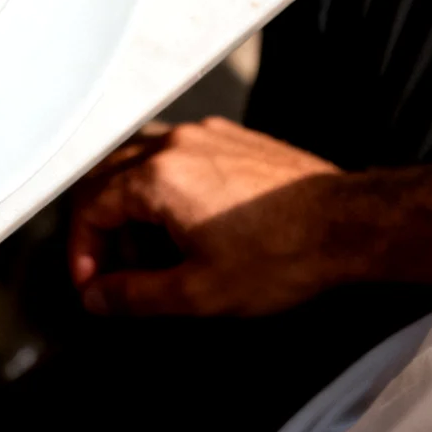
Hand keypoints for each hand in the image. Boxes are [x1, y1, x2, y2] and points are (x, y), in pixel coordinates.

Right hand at [69, 117, 360, 316]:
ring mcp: (207, 134)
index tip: (94, 285)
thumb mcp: (198, 292)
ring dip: (132, 204)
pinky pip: (178, 154)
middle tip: (114, 270)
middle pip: (108, 175)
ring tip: (152, 251)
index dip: (83, 252)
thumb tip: (97, 297)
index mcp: (158, 176)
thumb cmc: (283, 256)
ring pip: (141, 160)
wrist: (348, 225)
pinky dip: (165, 187)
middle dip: (102, 226)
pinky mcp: (233, 138)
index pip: (91, 207)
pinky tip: (187, 225)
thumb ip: (134, 295)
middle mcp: (177, 143)